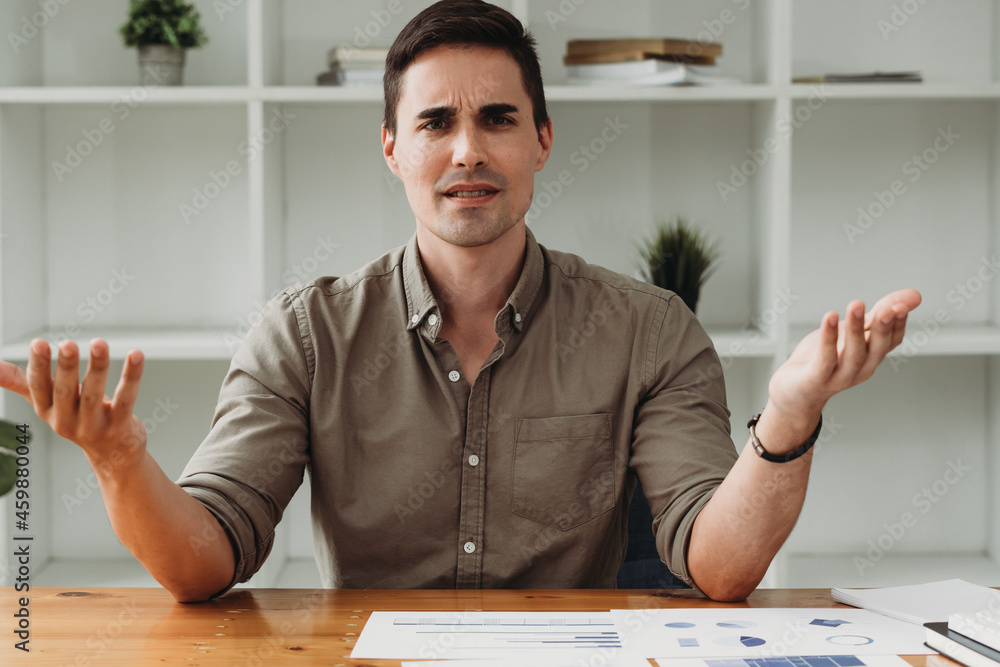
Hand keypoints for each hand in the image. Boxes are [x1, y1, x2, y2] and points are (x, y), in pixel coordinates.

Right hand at [0, 338, 147, 469]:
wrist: (112, 455)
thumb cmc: (77, 418)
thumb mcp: (47, 403)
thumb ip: (22, 382)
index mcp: (47, 411)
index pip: (39, 387)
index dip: (38, 366)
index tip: (38, 343)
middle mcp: (66, 421)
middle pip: (65, 391)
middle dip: (65, 367)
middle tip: (67, 343)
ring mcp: (93, 426)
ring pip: (95, 394)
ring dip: (97, 367)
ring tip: (99, 343)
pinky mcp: (120, 427)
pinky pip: (126, 399)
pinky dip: (131, 376)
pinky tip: (136, 355)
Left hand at [767, 289, 922, 419]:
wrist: (793, 392)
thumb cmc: (824, 359)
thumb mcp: (852, 332)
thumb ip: (879, 314)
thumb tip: (915, 295)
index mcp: (871, 357)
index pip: (892, 341)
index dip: (898, 325)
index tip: (901, 306)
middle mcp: (860, 368)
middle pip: (877, 348)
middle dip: (883, 328)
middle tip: (887, 308)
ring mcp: (839, 376)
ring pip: (853, 352)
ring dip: (855, 328)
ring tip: (855, 304)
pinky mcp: (817, 379)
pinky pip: (825, 358)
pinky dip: (828, 338)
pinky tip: (829, 317)